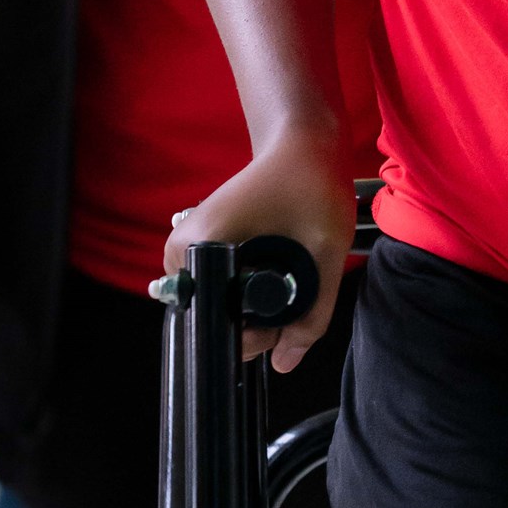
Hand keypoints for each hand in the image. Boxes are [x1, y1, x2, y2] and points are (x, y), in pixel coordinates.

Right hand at [163, 129, 354, 373]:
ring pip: (211, 306)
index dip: (248, 336)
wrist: (301, 141)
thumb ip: (311, 316)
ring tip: (286, 283)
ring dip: (248, 311)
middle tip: (292, 302)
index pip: (208, 323)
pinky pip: (212, 288)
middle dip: (250, 327)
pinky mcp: (197, 243)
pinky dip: (241, 294)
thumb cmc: (314, 184)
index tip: (281, 326)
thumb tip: (283, 366)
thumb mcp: (326, 252)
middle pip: (208, 319)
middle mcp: (182, 248)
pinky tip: (273, 275)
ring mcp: (185, 245)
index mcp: (203, 245)